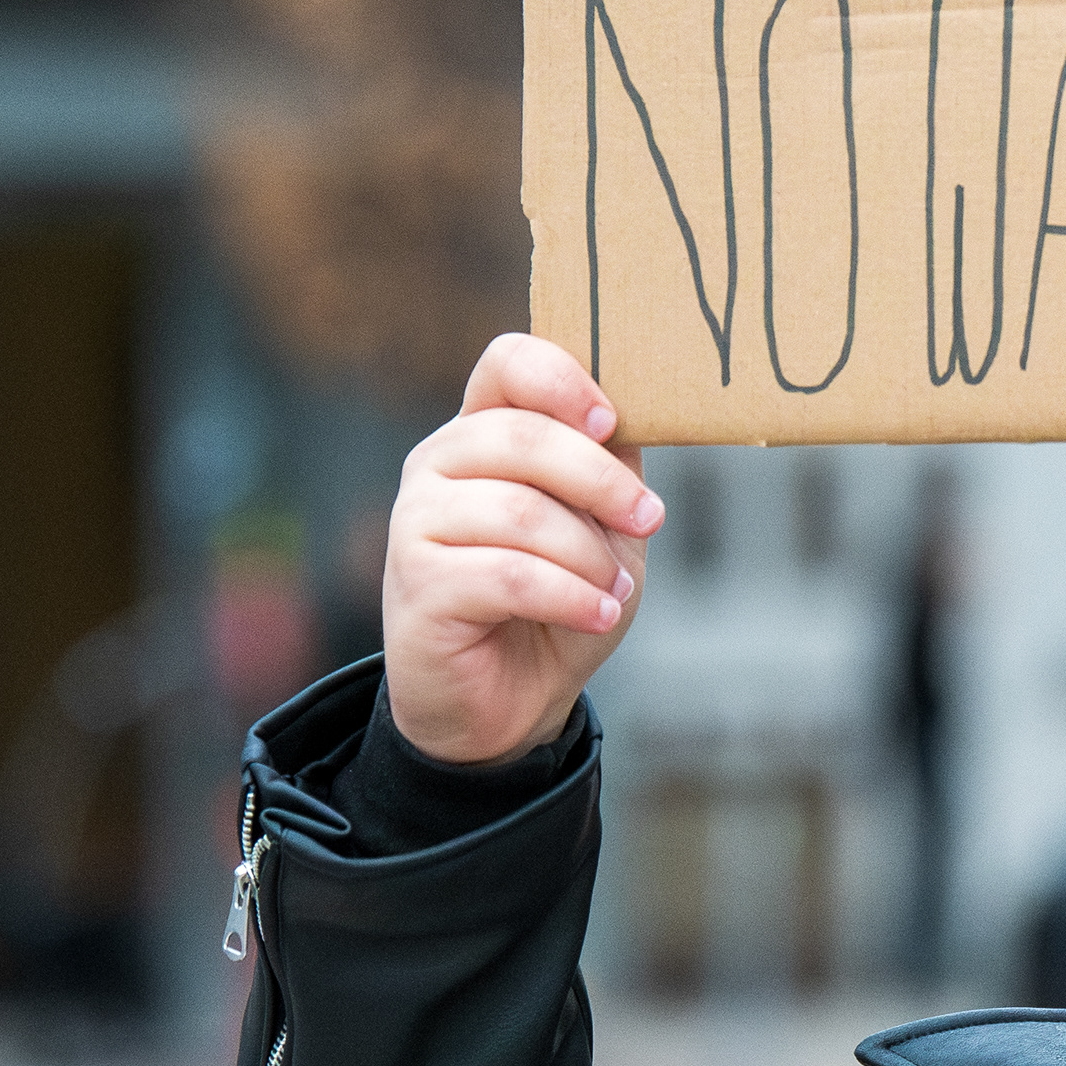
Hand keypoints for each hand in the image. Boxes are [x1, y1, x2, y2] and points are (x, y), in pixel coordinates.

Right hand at [381, 335, 665, 765]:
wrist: (511, 702)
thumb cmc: (558, 601)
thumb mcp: (602, 525)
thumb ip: (610, 465)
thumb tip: (634, 412)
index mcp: (482, 431)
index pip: (508, 363)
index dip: (564, 381)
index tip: (612, 424)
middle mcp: (437, 464)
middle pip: (522, 436)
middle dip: (601, 480)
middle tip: (648, 520)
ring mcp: (417, 521)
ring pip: (519, 511)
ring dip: (588, 555)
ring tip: (613, 590)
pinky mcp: (417, 583)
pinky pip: (510, 574)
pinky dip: (570, 596)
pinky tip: (598, 615)